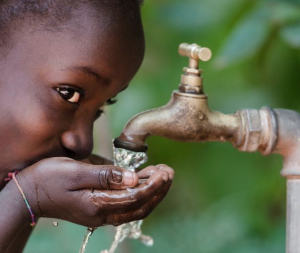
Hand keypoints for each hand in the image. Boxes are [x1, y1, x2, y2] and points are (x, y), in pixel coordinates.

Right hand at [15, 157, 173, 226]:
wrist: (31, 193)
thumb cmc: (50, 178)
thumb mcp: (76, 172)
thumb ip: (105, 175)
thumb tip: (132, 178)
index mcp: (97, 205)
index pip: (135, 198)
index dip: (153, 185)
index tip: (165, 172)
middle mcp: (103, 214)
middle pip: (140, 206)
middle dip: (158, 190)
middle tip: (169, 172)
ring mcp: (102, 213)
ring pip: (135, 207)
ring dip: (152, 192)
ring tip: (164, 175)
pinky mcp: (100, 208)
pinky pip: (126, 204)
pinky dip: (140, 193)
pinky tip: (146, 180)